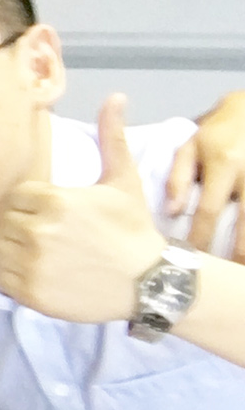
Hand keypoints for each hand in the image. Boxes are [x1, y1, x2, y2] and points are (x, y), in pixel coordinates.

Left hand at [0, 94, 168, 322]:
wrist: (150, 281)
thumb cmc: (134, 229)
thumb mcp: (123, 180)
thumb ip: (111, 138)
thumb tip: (115, 96)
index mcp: (53, 200)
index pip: (19, 196)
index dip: (37, 205)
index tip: (60, 215)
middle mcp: (37, 231)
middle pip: (8, 222)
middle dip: (26, 226)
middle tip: (57, 237)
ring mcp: (32, 264)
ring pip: (3, 249)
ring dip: (20, 251)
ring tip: (54, 256)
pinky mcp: (29, 293)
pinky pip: (4, 278)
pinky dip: (19, 277)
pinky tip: (48, 274)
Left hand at [167, 88, 244, 260]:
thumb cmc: (218, 133)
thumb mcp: (192, 146)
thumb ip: (179, 178)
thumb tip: (173, 212)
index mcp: (223, 164)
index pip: (210, 211)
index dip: (202, 239)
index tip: (192, 264)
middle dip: (239, 253)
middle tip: (228, 276)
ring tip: (241, 269)